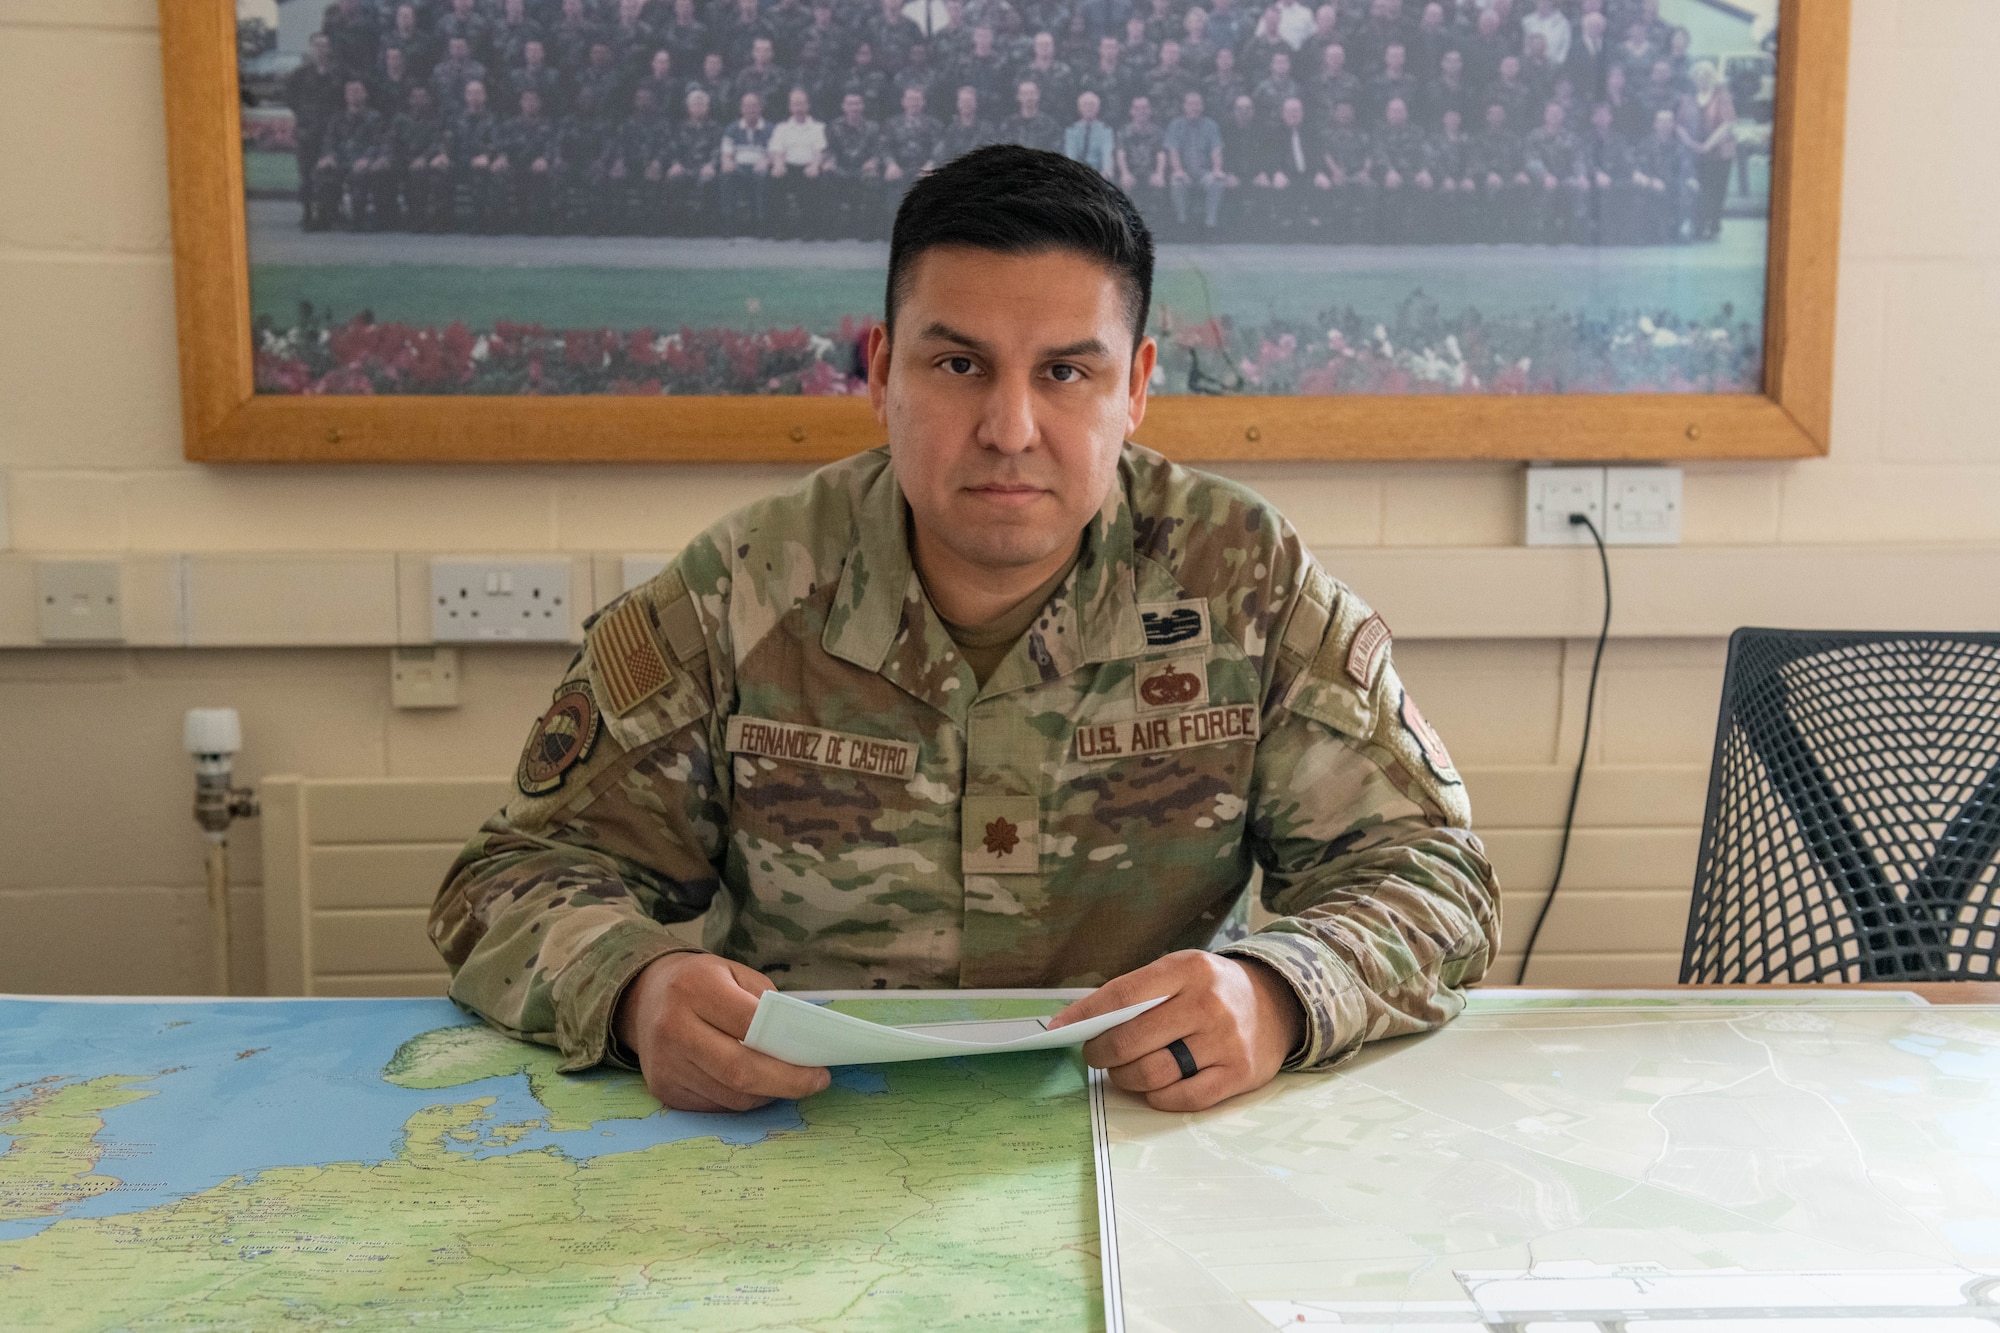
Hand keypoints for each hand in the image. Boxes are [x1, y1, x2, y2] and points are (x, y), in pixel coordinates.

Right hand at [614, 952, 830, 1112]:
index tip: (819, 1065)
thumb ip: (766, 1005)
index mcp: (695, 988)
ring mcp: (665, 1063)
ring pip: (730, 1096)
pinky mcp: (663, 1089)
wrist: (643, 996)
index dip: (788, 1052)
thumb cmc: (702, 982)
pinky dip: (743, 1099)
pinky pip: (715, 1105)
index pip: (749, 1026)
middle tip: (815, 1083)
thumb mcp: (735, 974)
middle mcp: (674, 1027)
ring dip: (767, 1094)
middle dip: (786, 1083)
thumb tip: (799, 1048)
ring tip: (789, 1082)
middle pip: (739, 1071)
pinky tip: (757, 1086)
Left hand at [1047, 950, 1304, 1111]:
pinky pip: (1182, 1098)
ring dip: (1126, 1078)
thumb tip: (1073, 1022)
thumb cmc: (1210, 989)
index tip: (1058, 1031)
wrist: (1277, 1002)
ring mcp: (1226, 1041)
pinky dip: (1158, 1096)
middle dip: (1101, 1053)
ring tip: (1124, 1071)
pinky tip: (1155, 1086)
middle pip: (1131, 1040)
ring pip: (1153, 1073)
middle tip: (1096, 1055)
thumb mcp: (1177, 972)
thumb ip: (1133, 993)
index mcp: (1187, 969)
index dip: (1084, 1017)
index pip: (1122, 995)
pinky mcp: (1239, 1074)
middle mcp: (1207, 1003)